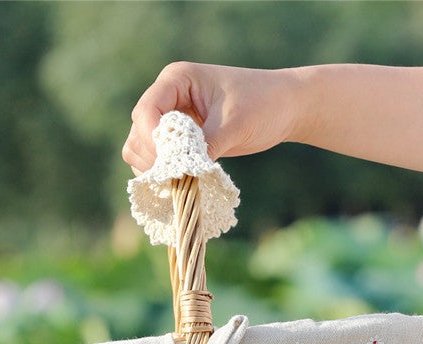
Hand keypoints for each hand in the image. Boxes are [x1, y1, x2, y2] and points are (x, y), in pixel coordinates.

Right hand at [122, 62, 300, 174]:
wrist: (283, 108)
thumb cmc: (263, 104)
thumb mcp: (235, 124)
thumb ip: (208, 145)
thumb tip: (183, 173)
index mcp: (177, 80)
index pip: (147, 111)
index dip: (152, 139)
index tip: (171, 163)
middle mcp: (167, 97)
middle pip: (139, 133)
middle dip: (154, 158)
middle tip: (179, 178)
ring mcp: (171, 119)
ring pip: (142, 149)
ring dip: (155, 169)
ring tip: (181, 183)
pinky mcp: (179, 140)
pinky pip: (158, 160)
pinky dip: (164, 174)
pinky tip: (182, 184)